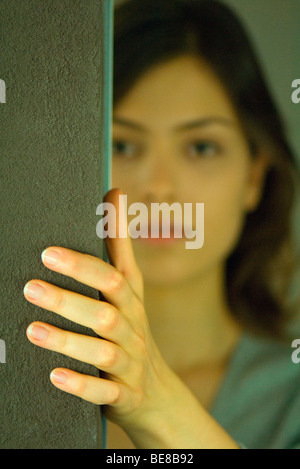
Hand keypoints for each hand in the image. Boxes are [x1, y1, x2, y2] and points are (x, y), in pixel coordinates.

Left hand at [24, 189, 172, 435]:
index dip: (85, 265)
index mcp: (131, 302)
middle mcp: (132, 329)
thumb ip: (118, 245)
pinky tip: (54, 375)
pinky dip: (81, 384)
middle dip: (70, 300)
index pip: (114, 278)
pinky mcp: (123, 393)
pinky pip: (104, 391)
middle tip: (31, 287)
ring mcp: (129, 363)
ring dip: (69, 340)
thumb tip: (115, 193)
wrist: (155, 390)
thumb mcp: (130, 288)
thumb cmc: (132, 329)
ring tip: (33, 330)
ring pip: (103, 352)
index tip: (50, 252)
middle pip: (107, 313)